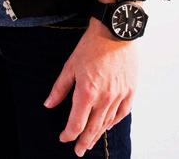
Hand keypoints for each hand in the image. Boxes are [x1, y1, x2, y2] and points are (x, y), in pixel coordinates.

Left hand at [44, 18, 137, 156]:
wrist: (114, 31)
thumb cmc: (91, 45)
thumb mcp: (70, 65)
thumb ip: (60, 88)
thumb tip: (48, 104)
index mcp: (87, 92)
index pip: (76, 122)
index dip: (69, 133)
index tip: (64, 138)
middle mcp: (104, 98)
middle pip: (93, 128)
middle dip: (84, 141)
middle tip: (78, 151)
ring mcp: (119, 95)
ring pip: (107, 122)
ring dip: (98, 134)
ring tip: (90, 141)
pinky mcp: (130, 90)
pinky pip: (122, 113)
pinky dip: (114, 121)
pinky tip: (108, 125)